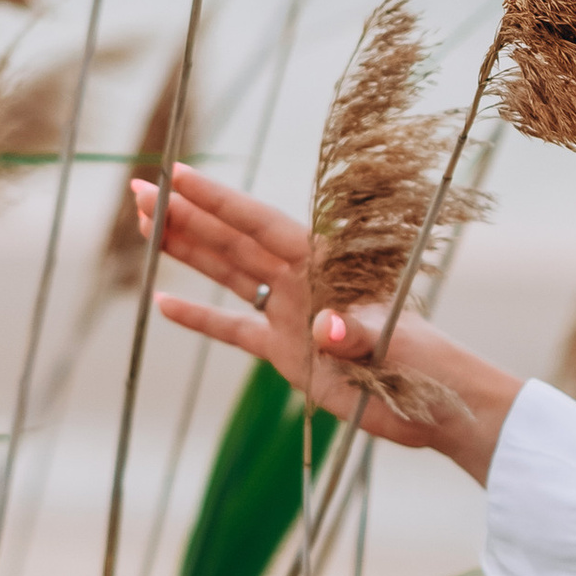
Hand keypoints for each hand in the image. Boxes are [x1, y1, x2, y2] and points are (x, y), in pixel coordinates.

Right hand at [142, 164, 515, 474]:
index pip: (261, 225)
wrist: (437, 403)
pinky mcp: (287, 354)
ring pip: (229, 273)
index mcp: (324, 267)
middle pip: (234, 240)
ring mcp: (291, 315)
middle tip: (138, 188)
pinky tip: (164, 302)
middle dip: (186, 214)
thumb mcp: (391, 345)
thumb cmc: (422, 364)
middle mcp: (302, 283)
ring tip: (144, 223)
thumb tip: (323, 327)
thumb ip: (355, 333)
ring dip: (186, 249)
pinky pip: (235, 330)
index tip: (178, 172)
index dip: (218, 200)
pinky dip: (200, 318)